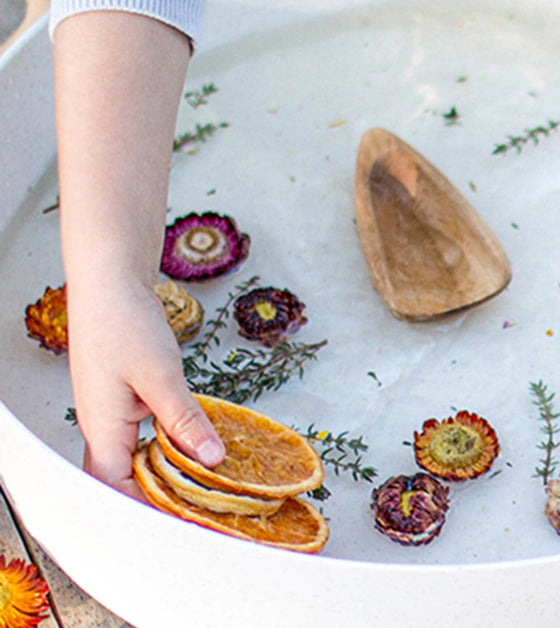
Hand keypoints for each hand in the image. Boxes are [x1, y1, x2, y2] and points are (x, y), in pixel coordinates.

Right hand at [66, 274, 224, 497]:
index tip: (185, 522)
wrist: (112, 284)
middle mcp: (103, 428)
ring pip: (138, 459)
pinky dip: (170, 444)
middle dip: (159, 497)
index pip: (118, 492)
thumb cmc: (124, 323)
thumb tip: (211, 459)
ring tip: (205, 483)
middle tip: (202, 506)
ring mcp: (113, 414)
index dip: (148, 511)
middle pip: (125, 482)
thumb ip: (184, 419)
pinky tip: (196, 443)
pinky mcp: (127, 400)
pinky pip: (146, 435)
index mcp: (101, 430)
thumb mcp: (161, 374)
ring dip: (167, 471)